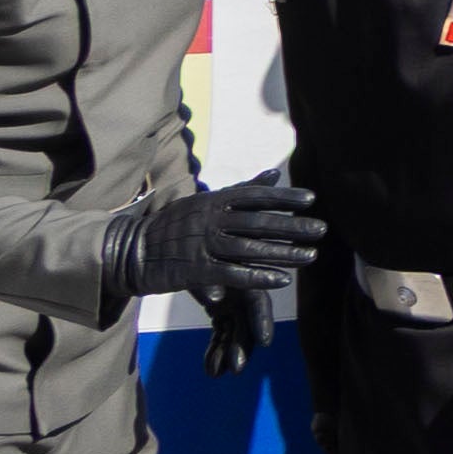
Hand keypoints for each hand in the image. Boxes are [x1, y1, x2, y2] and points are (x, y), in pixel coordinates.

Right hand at [113, 177, 322, 301]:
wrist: (131, 251)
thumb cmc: (174, 226)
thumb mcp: (204, 202)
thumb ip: (240, 191)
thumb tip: (274, 174)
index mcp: (212, 201)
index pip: (254, 196)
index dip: (283, 197)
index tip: (311, 200)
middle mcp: (209, 219)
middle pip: (257, 221)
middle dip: (292, 226)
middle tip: (321, 229)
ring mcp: (202, 244)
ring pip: (249, 248)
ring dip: (283, 253)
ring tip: (310, 256)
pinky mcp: (195, 270)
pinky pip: (232, 274)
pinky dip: (259, 277)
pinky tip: (282, 279)